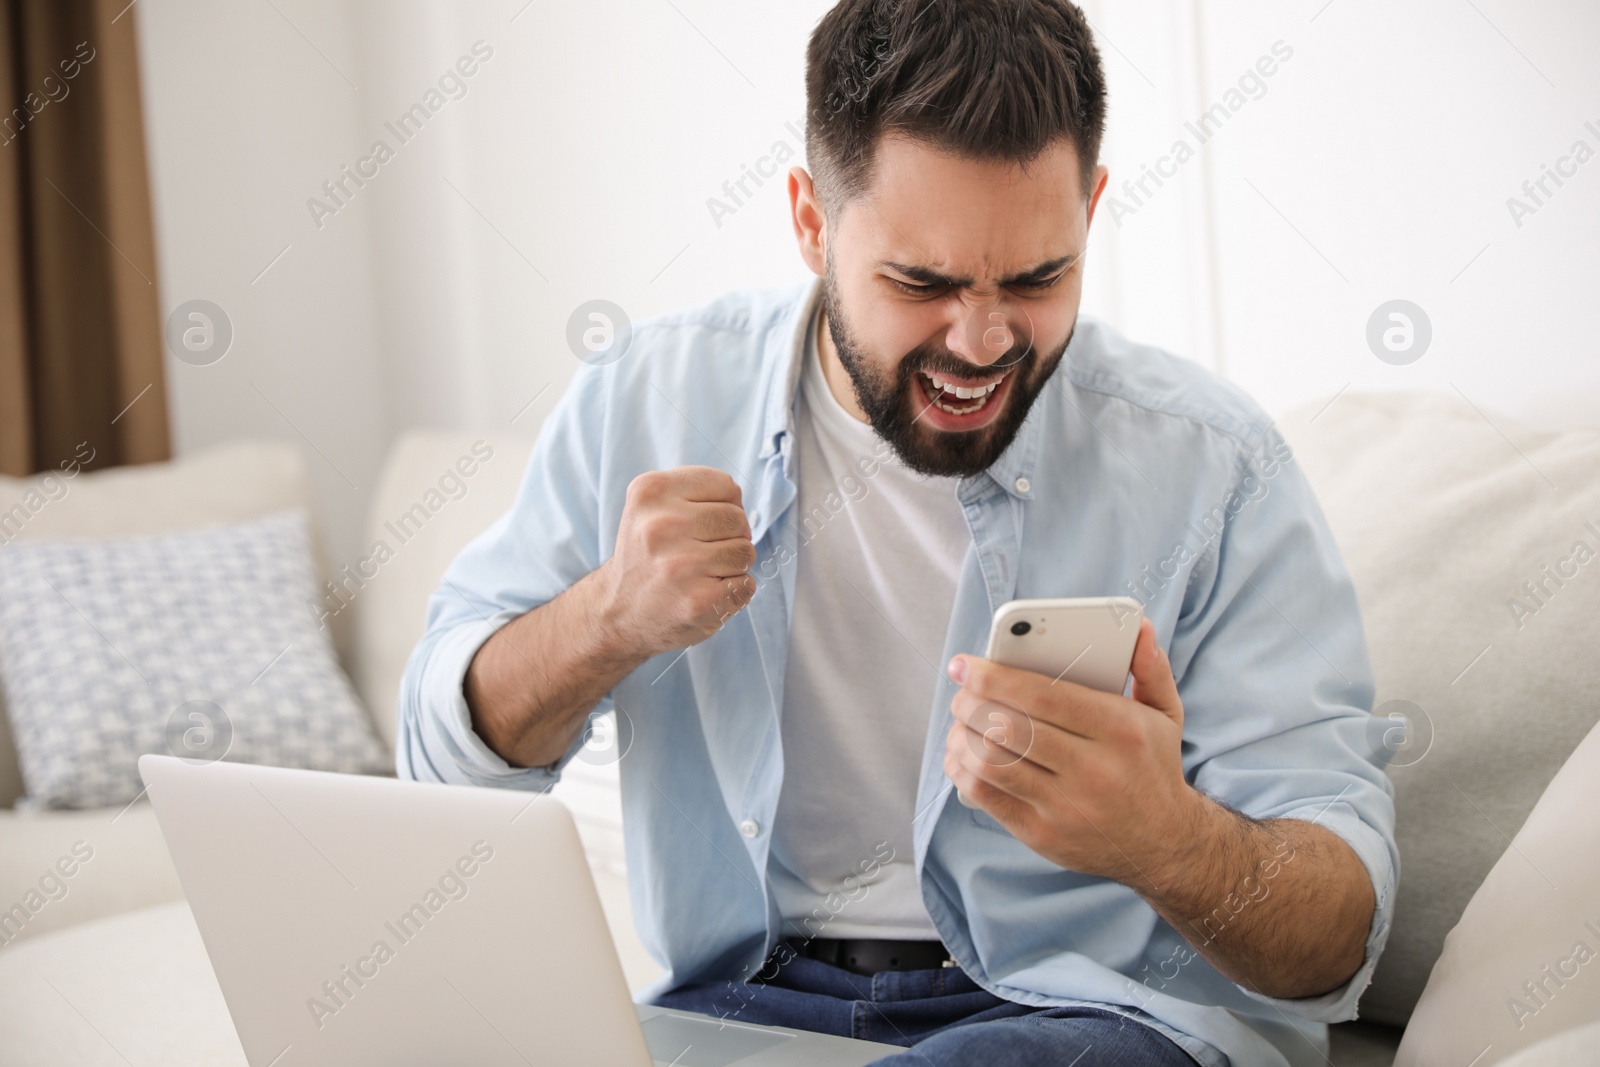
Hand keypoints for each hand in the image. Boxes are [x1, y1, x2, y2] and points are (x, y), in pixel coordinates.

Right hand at [596, 466, 756, 658]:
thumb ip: (698, 494)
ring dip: (732, 565)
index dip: (723, 505)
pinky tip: (704, 594)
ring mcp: (681, 566)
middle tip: (697, 553)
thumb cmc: (646, 556)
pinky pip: (746, 584)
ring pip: (745, 551)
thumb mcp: (653, 506)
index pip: (726, 485)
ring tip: (699, 574)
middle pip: (738, 518)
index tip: (700, 524)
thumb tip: (742, 512)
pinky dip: (735, 591)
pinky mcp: (698, 601)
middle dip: (729, 536)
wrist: (616, 613)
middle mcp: (662, 525)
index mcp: (650, 492)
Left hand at [942, 617, 1204, 886]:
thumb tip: (1140, 628)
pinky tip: (960, 754)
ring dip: (961, 736)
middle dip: (970, 703)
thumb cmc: (1153, 767)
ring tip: (959, 721)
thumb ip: (1150, 668)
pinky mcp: (1043, 835)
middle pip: (1009, 728)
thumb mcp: (1165, 715)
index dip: (994, 677)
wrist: (1164, 844)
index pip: (1043, 697)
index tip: (965, 665)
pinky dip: (962, 770)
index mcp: (1120, 730)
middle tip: (960, 692)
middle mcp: (1094, 771)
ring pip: (992, 763)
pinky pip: (987, 797)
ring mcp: (1066, 807)